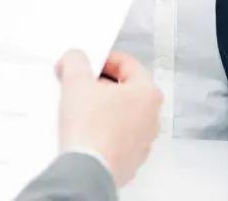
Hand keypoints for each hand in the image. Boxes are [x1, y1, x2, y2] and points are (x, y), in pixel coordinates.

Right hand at [56, 49, 161, 187]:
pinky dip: (102, 130)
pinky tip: (84, 131)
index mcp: (148, 93)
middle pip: (125, 89)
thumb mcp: (76, 81)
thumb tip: (75, 58)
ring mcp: (142, 141)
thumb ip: (76, 61)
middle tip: (79, 85)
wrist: (87, 170)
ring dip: (101, 108)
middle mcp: (151, 117)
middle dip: (100, 85)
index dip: (103, 59)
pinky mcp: (129, 159)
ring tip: (79, 109)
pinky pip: (116, 136)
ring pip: (121, 114)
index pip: (127, 64)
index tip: (88, 63)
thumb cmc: (91, 129)